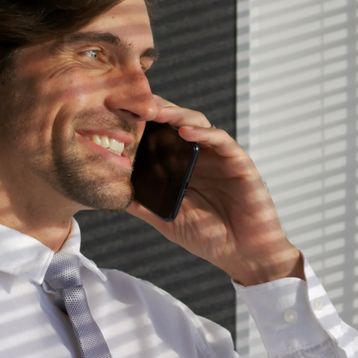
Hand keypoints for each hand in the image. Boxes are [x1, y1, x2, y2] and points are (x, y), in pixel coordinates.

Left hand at [126, 96, 302, 284]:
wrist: (243, 254)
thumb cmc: (209, 236)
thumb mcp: (168, 220)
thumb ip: (145, 204)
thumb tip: (113, 193)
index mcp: (182, 165)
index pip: (159, 134)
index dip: (141, 121)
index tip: (116, 113)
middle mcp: (199, 155)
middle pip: (176, 120)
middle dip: (155, 109)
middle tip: (132, 103)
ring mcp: (219, 156)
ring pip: (197, 123)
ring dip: (176, 114)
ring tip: (155, 113)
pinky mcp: (238, 161)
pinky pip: (220, 140)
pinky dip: (203, 132)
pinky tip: (184, 131)